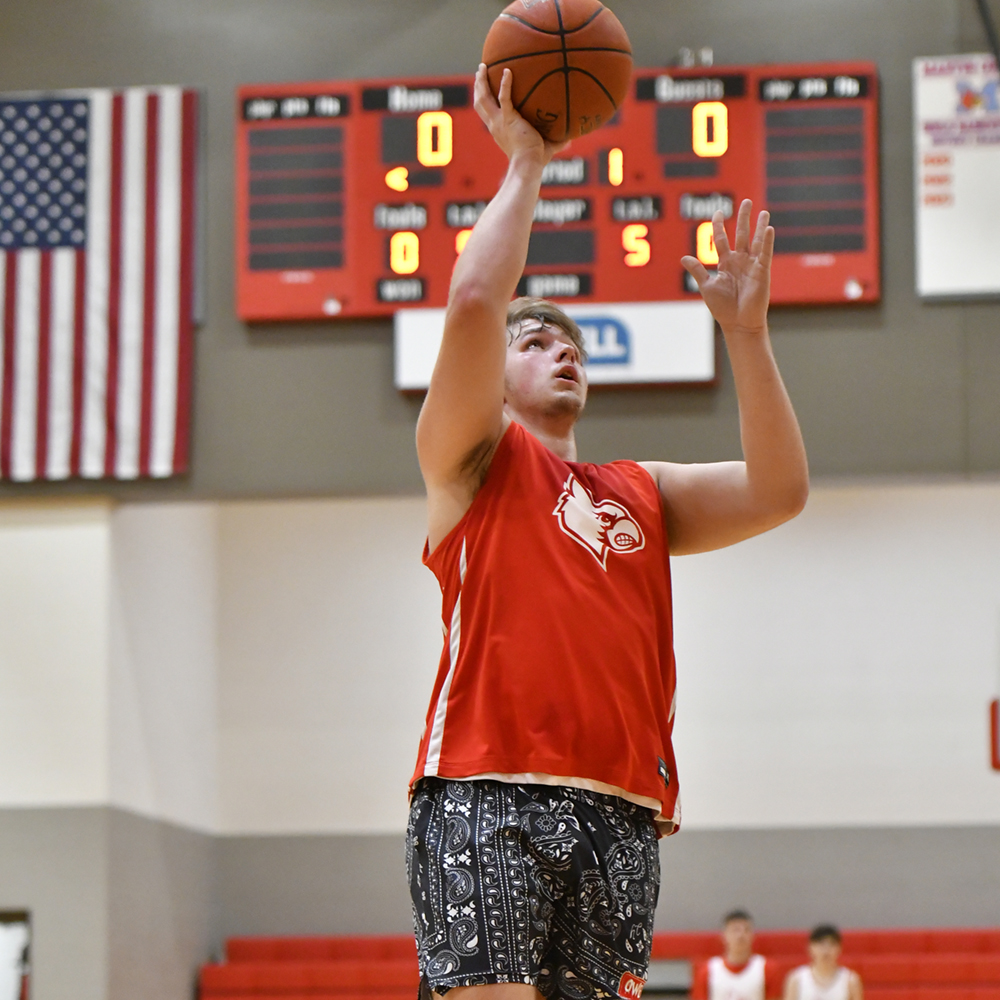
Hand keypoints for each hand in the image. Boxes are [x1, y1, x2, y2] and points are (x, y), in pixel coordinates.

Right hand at [473, 63, 568, 165]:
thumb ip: (556, 142)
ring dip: (482, 81)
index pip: (487, 113)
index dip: (484, 100)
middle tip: (480, 71)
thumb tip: (571, 139)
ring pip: (484, 98)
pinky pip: (504, 97)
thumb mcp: (545, 148)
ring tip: (483, 66)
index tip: (485, 89)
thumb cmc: (536, 160)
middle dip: (478, 86)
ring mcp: (499, 122)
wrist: (529, 165)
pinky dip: (505, 84)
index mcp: (499, 130)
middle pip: (480, 102)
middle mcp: (495, 125)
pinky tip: (508, 71)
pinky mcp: (507, 119)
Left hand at [681, 199, 773, 334]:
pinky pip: (764, 253)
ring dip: (760, 226)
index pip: (721, 239)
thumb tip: (684, 258)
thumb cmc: (723, 308)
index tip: (718, 212)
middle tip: (746, 202)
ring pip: (756, 241)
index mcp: (726, 264)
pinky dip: (766, 241)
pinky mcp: (762, 272)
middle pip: (741, 234)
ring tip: (763, 212)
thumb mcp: (707, 286)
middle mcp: (740, 261)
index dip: (719, 225)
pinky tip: (768, 228)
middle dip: (743, 218)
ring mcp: (752, 265)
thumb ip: (697, 271)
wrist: (738, 323)